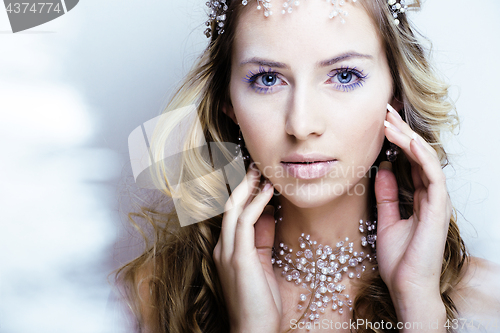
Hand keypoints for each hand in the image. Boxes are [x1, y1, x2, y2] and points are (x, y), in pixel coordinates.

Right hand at [213, 164, 281, 332]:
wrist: (253, 330)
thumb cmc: (260, 301)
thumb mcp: (263, 264)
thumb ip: (263, 239)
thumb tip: (270, 214)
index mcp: (227, 250)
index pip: (233, 215)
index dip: (245, 195)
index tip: (258, 178)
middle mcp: (223, 248)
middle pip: (230, 207)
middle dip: (243, 185)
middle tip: (256, 166)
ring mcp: (228, 252)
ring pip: (234, 210)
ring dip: (248, 188)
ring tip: (261, 171)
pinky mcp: (238, 258)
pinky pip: (245, 223)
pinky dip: (256, 204)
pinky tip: (266, 192)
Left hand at [374, 104, 449, 318]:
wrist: (406, 286)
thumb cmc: (399, 259)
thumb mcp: (386, 219)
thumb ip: (386, 195)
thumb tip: (383, 170)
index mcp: (419, 197)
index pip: (410, 161)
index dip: (397, 141)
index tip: (379, 124)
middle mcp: (431, 195)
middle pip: (418, 155)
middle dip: (401, 132)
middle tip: (384, 112)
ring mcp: (437, 200)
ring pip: (426, 158)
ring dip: (407, 137)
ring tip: (389, 120)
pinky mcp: (438, 207)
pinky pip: (432, 173)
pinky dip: (420, 155)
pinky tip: (406, 141)